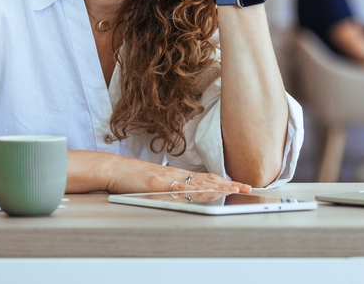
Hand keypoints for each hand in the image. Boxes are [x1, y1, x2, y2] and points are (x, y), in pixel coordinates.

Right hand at [105, 158, 251, 194]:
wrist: (116, 169)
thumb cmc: (134, 178)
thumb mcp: (158, 183)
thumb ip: (174, 188)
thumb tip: (189, 193)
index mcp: (179, 175)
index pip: (207, 179)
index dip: (225, 182)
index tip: (241, 185)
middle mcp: (177, 174)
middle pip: (209, 180)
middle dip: (229, 184)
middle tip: (247, 187)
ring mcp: (168, 178)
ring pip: (199, 183)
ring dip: (219, 187)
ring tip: (235, 190)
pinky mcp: (158, 183)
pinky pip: (179, 188)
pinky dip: (194, 191)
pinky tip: (205, 194)